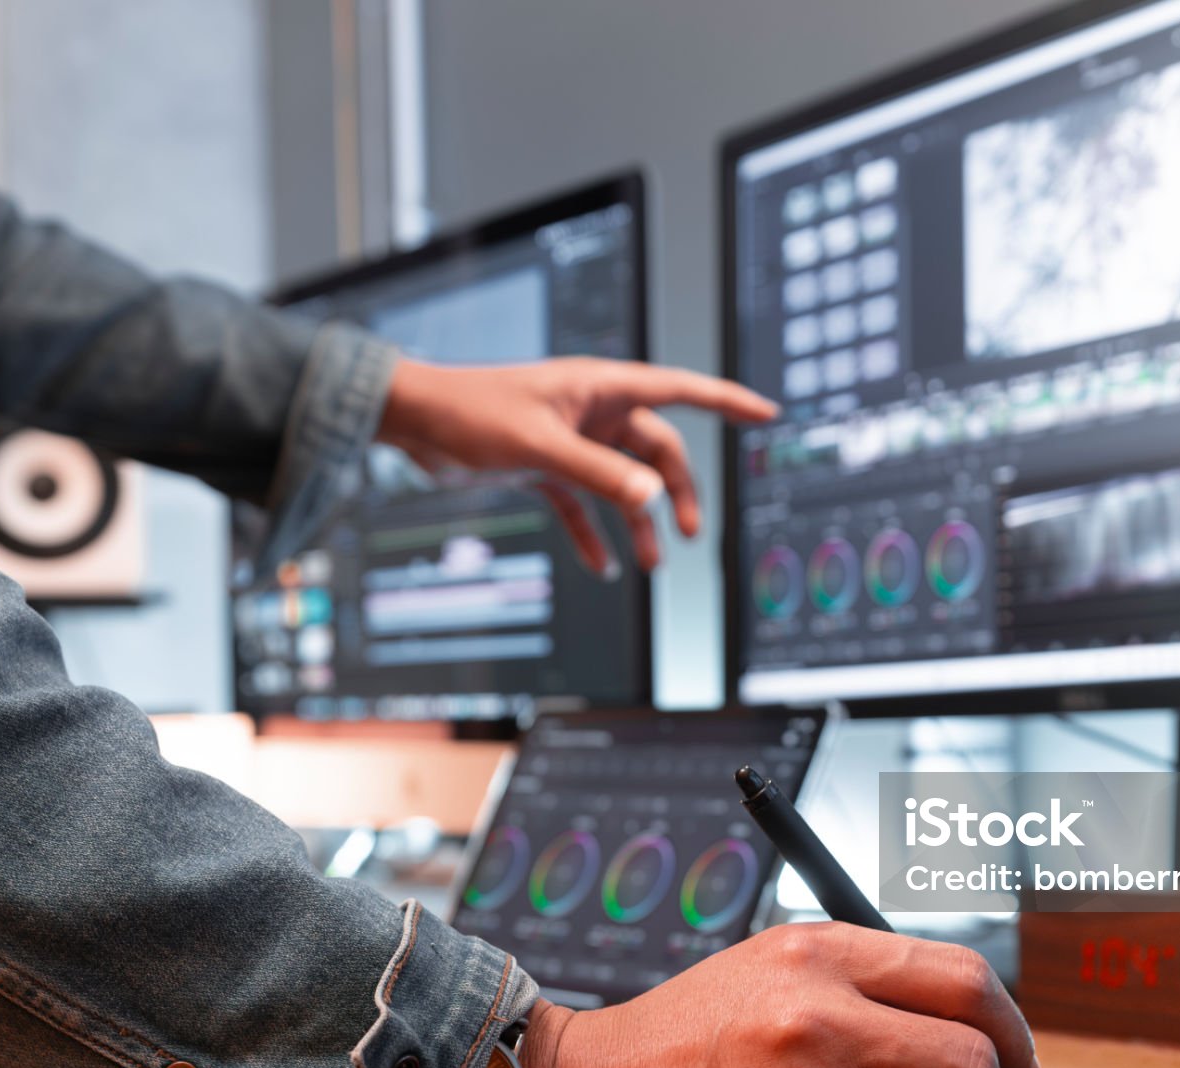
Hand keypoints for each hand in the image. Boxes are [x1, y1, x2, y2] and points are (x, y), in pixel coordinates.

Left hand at [379, 357, 776, 573]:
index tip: (767, 414)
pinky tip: (602, 566)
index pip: (681, 391)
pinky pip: (582, 504)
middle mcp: (592, 412)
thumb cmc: (470, 414)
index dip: (727, 402)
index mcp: (601, 388)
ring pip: (623, 483)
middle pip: (657, 451)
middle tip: (691, 537)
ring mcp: (570, 440)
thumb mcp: (540, 447)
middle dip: (678, 493)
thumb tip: (652, 500)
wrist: (412, 422)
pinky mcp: (544, 467)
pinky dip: (593, 534)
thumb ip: (598, 475)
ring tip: (651, 564)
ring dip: (639, 522)